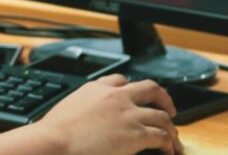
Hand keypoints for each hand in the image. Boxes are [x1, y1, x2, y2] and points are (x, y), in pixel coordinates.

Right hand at [34, 74, 183, 154]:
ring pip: (162, 116)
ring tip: (172, 139)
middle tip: (168, 110)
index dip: (132, 88)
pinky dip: (169, 145)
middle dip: (164, 99)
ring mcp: (128, 114)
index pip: (120, 80)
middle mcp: (116, 97)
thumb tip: (85, 120)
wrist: (55, 142)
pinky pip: (162, 137)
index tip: (136, 96)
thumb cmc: (54, 132)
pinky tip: (168, 151)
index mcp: (96, 88)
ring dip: (170, 128)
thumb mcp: (68, 109)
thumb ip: (82, 107)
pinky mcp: (136, 134)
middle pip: (151, 89)